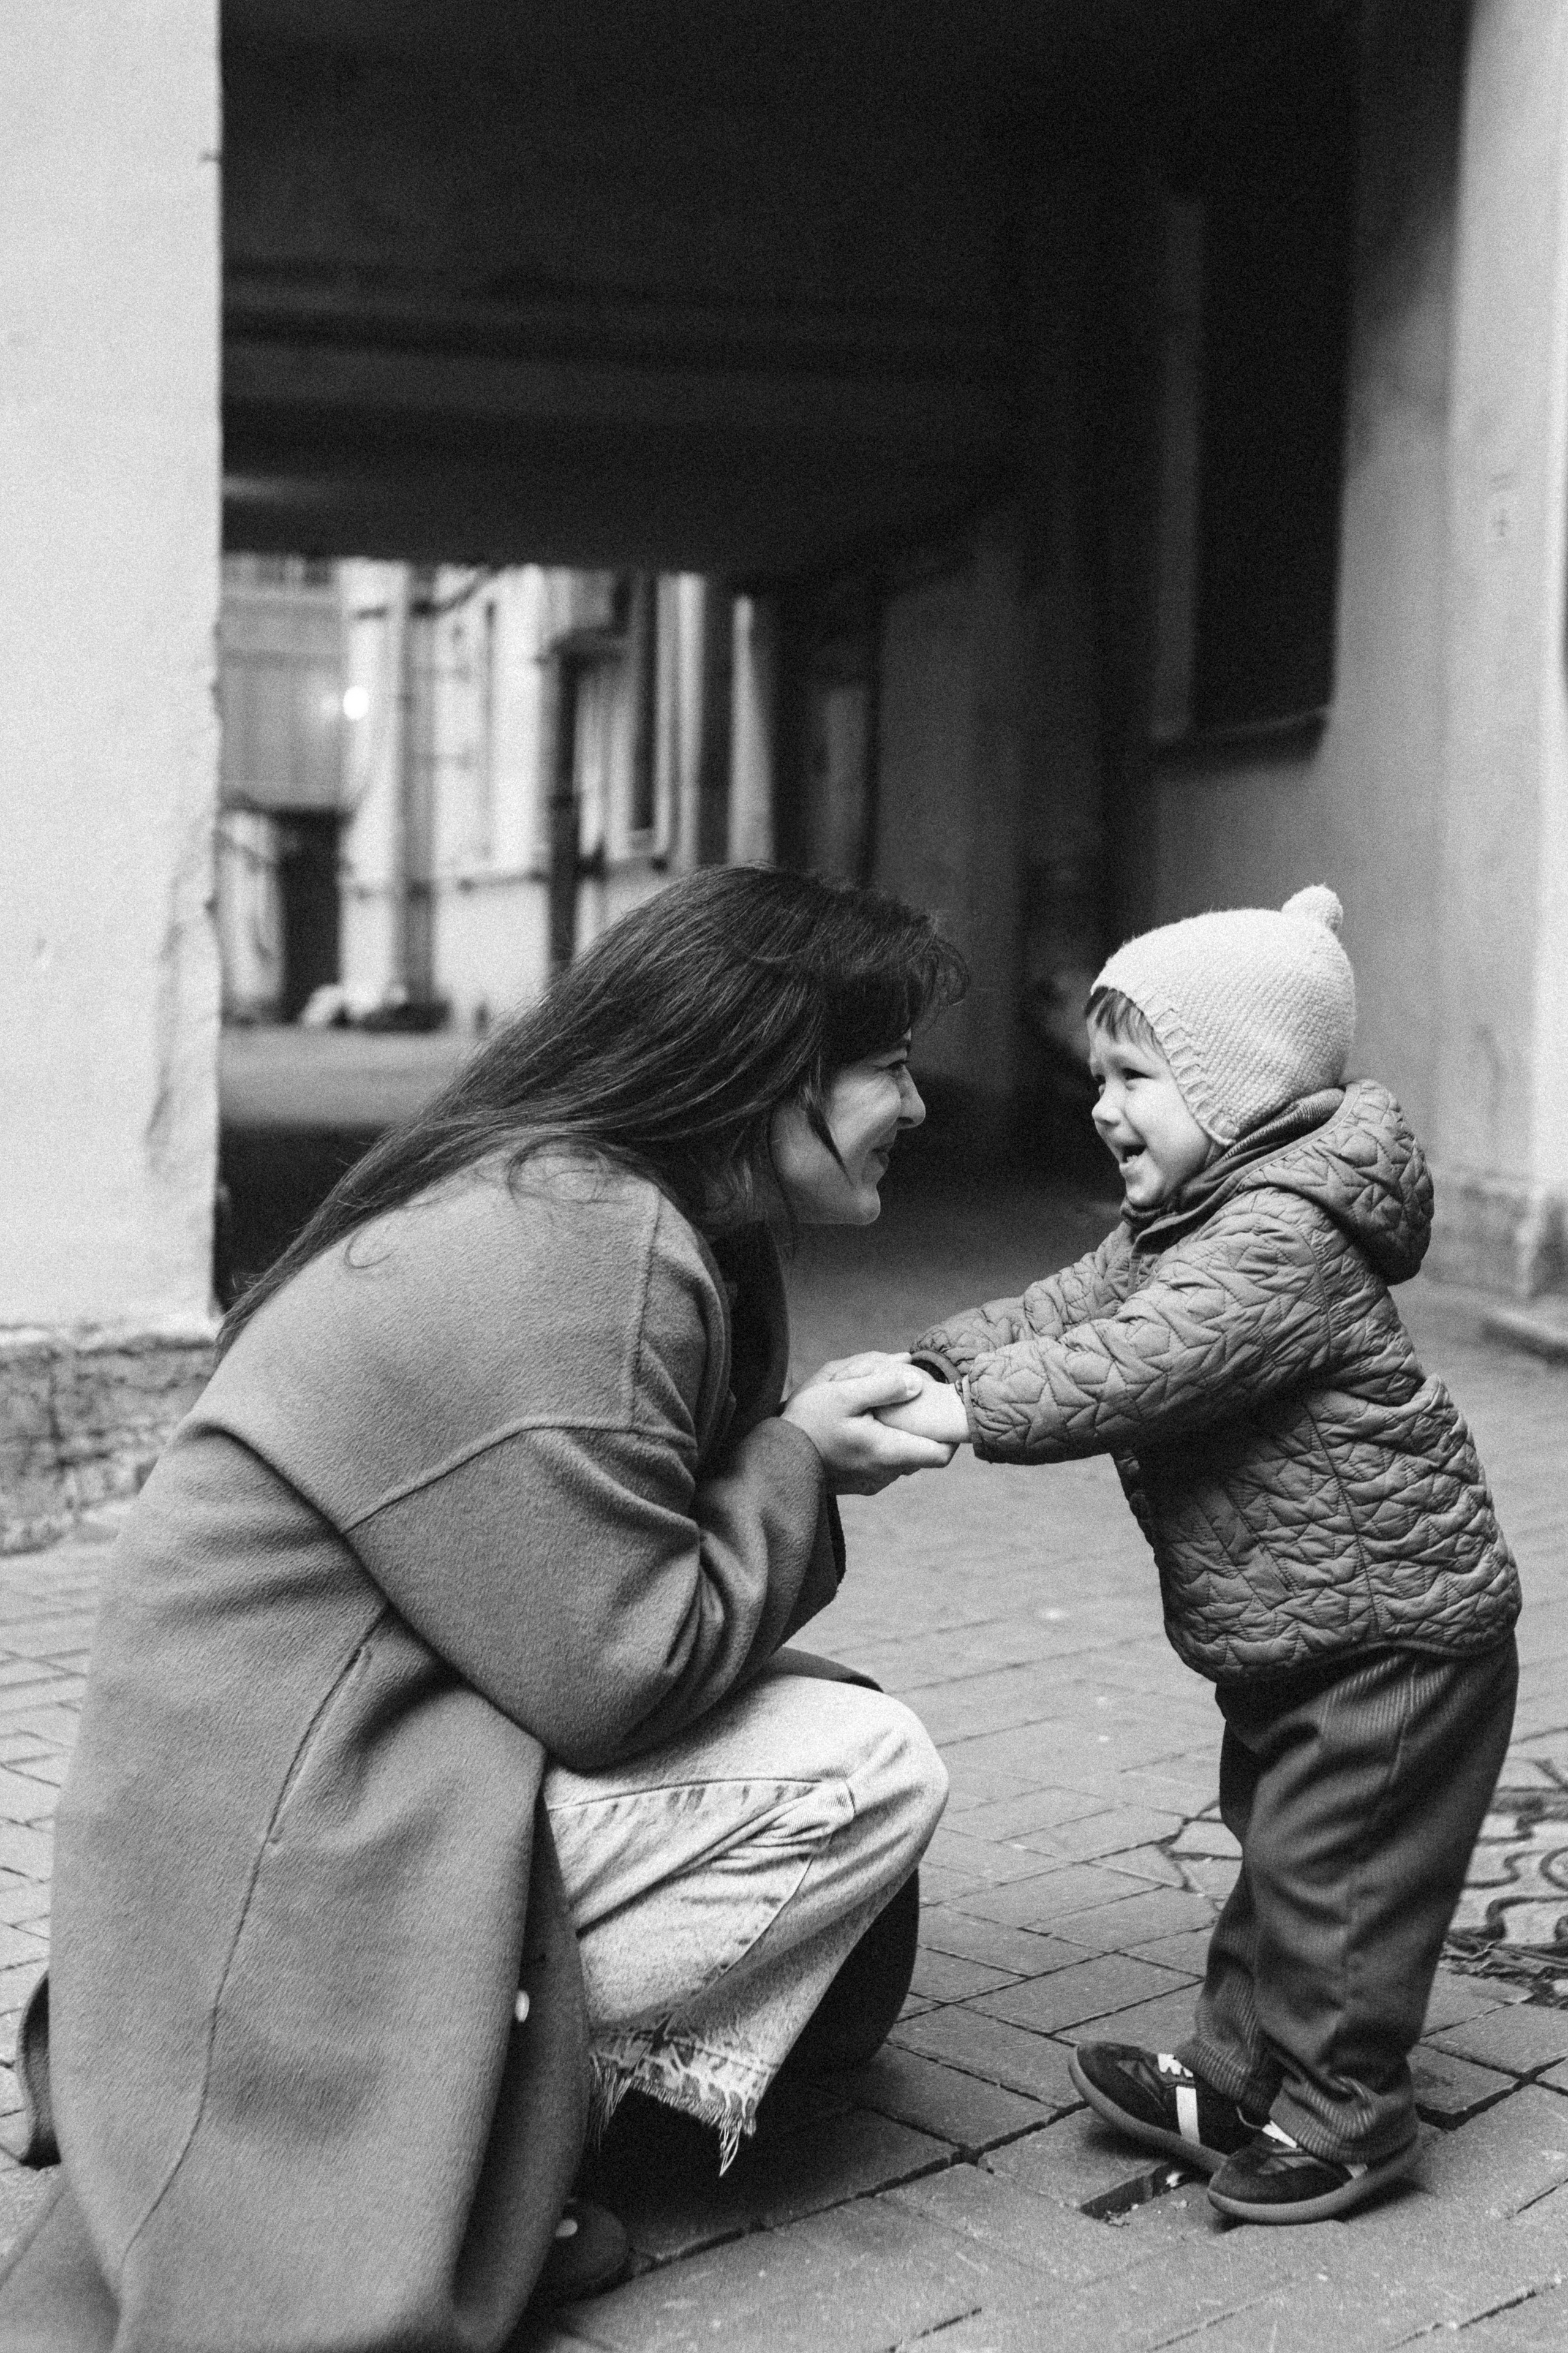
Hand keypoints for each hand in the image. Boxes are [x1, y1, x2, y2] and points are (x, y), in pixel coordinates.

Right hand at [783, 1358, 957, 1494]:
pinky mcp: (860, 1485)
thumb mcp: (842, 1392)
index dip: (949, 1433)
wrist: (774, 1460)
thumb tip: (917, 1382)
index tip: (940, 1411)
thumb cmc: (807, 1423)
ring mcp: (873, 1482)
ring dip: (900, 1437)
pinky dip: (884, 1447)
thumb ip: (882, 1385)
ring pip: (905, 1459)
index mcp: (887, 1452)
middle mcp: (886, 1474)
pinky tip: (864, 1429)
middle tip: (906, 1403)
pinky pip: (886, 1466)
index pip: (942, 1454)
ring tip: (880, 1414)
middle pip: (923, 1453)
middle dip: (920, 1428)